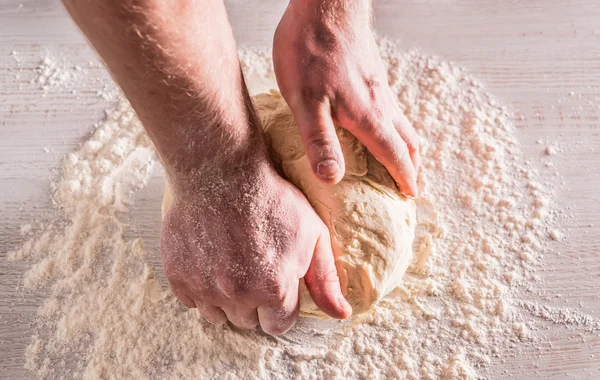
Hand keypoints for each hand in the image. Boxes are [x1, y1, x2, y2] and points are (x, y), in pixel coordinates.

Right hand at [161, 161, 351, 334]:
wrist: (221, 170)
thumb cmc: (271, 198)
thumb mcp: (312, 234)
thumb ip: (326, 279)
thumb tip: (341, 315)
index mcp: (273, 288)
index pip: (279, 324)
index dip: (281, 305)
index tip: (276, 283)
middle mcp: (237, 294)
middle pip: (248, 321)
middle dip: (254, 301)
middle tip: (254, 267)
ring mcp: (204, 287)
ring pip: (218, 315)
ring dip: (226, 299)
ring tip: (232, 265)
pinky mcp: (177, 275)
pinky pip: (191, 300)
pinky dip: (200, 287)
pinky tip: (211, 260)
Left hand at [273, 0, 419, 196]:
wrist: (326, 3)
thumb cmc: (312, 49)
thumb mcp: (305, 101)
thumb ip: (319, 140)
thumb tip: (333, 178)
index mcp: (368, 116)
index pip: (395, 155)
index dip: (404, 178)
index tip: (412, 196)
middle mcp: (380, 102)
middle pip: (407, 140)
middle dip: (412, 165)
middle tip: (413, 183)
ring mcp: (378, 85)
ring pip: (402, 121)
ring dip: (406, 144)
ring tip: (403, 157)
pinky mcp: (371, 71)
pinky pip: (392, 105)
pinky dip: (395, 124)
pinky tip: (380, 121)